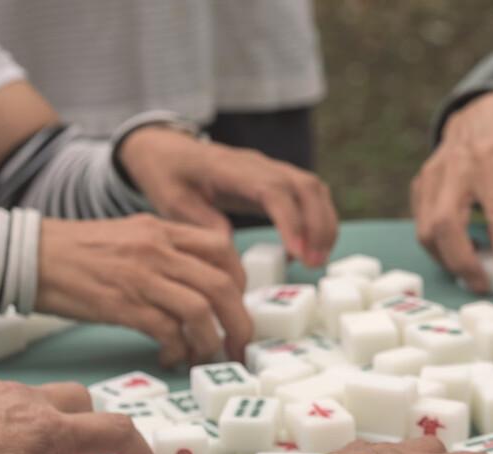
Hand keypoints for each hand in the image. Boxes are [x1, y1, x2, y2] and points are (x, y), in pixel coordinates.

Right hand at [37, 215, 252, 367]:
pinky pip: (167, 331)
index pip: (224, 250)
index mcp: (163, 230)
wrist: (27, 255)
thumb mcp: (132, 235)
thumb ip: (169, 252)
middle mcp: (158, 250)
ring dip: (211, 341)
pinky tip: (171, 357)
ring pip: (201, 312)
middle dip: (240, 322)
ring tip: (204, 357)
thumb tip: (203, 284)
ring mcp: (140, 277)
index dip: (241, 282)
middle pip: (223, 286)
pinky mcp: (121, 304)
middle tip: (240, 345)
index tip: (238, 306)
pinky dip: (177, 349)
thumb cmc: (79, 251)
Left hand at [118, 126, 338, 266]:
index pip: (273, 190)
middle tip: (314, 264)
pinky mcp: (279, 179)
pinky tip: (308, 248)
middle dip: (318, 227)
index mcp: (230, 168)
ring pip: (315, 190)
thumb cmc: (170, 176)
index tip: (296, 253)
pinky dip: (319, 221)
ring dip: (324, 225)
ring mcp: (273, 169)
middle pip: (306, 187)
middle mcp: (260, 164)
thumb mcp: (173, 202)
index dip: (290, 221)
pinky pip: (311, 196)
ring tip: (317, 260)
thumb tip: (231, 246)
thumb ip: (203, 222)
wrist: (168, 151)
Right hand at [411, 92, 492, 291]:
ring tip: (473, 268)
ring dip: (449, 259)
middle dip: (462, 263)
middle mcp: (458, 165)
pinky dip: (439, 246)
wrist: (485, 115)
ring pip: (426, 230)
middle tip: (482, 284)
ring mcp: (432, 173)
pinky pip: (421, 225)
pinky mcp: (420, 184)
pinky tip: (460, 248)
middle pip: (446, 224)